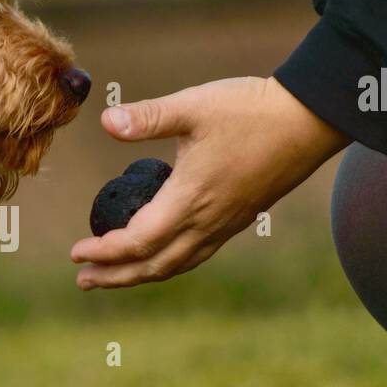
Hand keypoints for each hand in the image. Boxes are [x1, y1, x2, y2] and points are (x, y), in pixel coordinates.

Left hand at [71, 76, 349, 288]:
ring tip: (112, 278)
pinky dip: (169, 264)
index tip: (76, 251)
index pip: (137, 241)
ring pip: (176, 265)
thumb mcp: (194, 106)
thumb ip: (148, 117)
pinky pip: (197, 255)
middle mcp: (207, 221)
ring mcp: (225, 224)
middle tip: (83, 280)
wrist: (310, 119)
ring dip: (140, 276)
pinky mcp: (238, 219)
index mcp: (190, 198)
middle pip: (153, 265)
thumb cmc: (251, 110)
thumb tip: (105, 121)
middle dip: (114, 277)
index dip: (104, 252)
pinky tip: (159, 257)